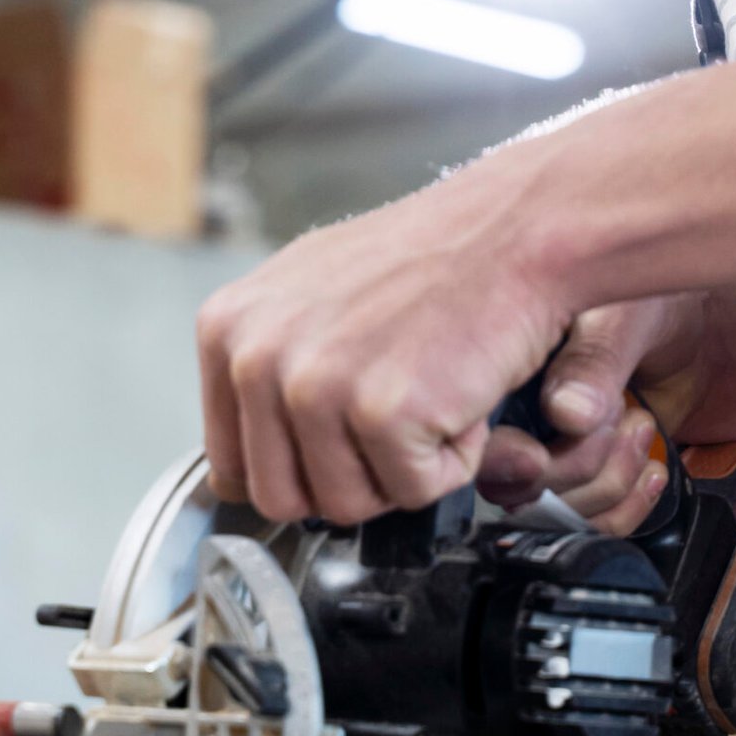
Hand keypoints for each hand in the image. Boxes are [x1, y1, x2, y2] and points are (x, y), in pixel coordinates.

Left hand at [196, 162, 570, 522]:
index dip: (298, 466)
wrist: (510, 230)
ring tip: (427, 392)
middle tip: (394, 418)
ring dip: (402, 467)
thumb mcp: (307, 294)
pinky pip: (413, 492)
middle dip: (347, 476)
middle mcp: (256, 357)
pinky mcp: (381, 413)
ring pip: (346, 504)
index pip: (230, 464)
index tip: (340, 437)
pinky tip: (457, 392)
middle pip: (280, 498)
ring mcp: (315, 387)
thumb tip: (249, 451)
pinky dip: (452, 459)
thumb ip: (269, 366)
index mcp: (226, 329)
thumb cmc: (427, 257)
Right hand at [477, 292, 735, 535]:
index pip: (477, 440)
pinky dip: (629, 506)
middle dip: (577, 462)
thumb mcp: (621, 314)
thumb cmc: (652, 303)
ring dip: (610, 480)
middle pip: (515, 489)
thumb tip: (566, 414)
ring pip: (557, 514)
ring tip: (640, 424)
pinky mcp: (590, 481)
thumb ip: (594, 359)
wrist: (698, 330)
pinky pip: (594, 525)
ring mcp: (551, 454)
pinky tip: (651, 467)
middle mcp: (516, 418)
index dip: (506, 459)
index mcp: (504, 370)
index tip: (542, 454)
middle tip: (620, 412)